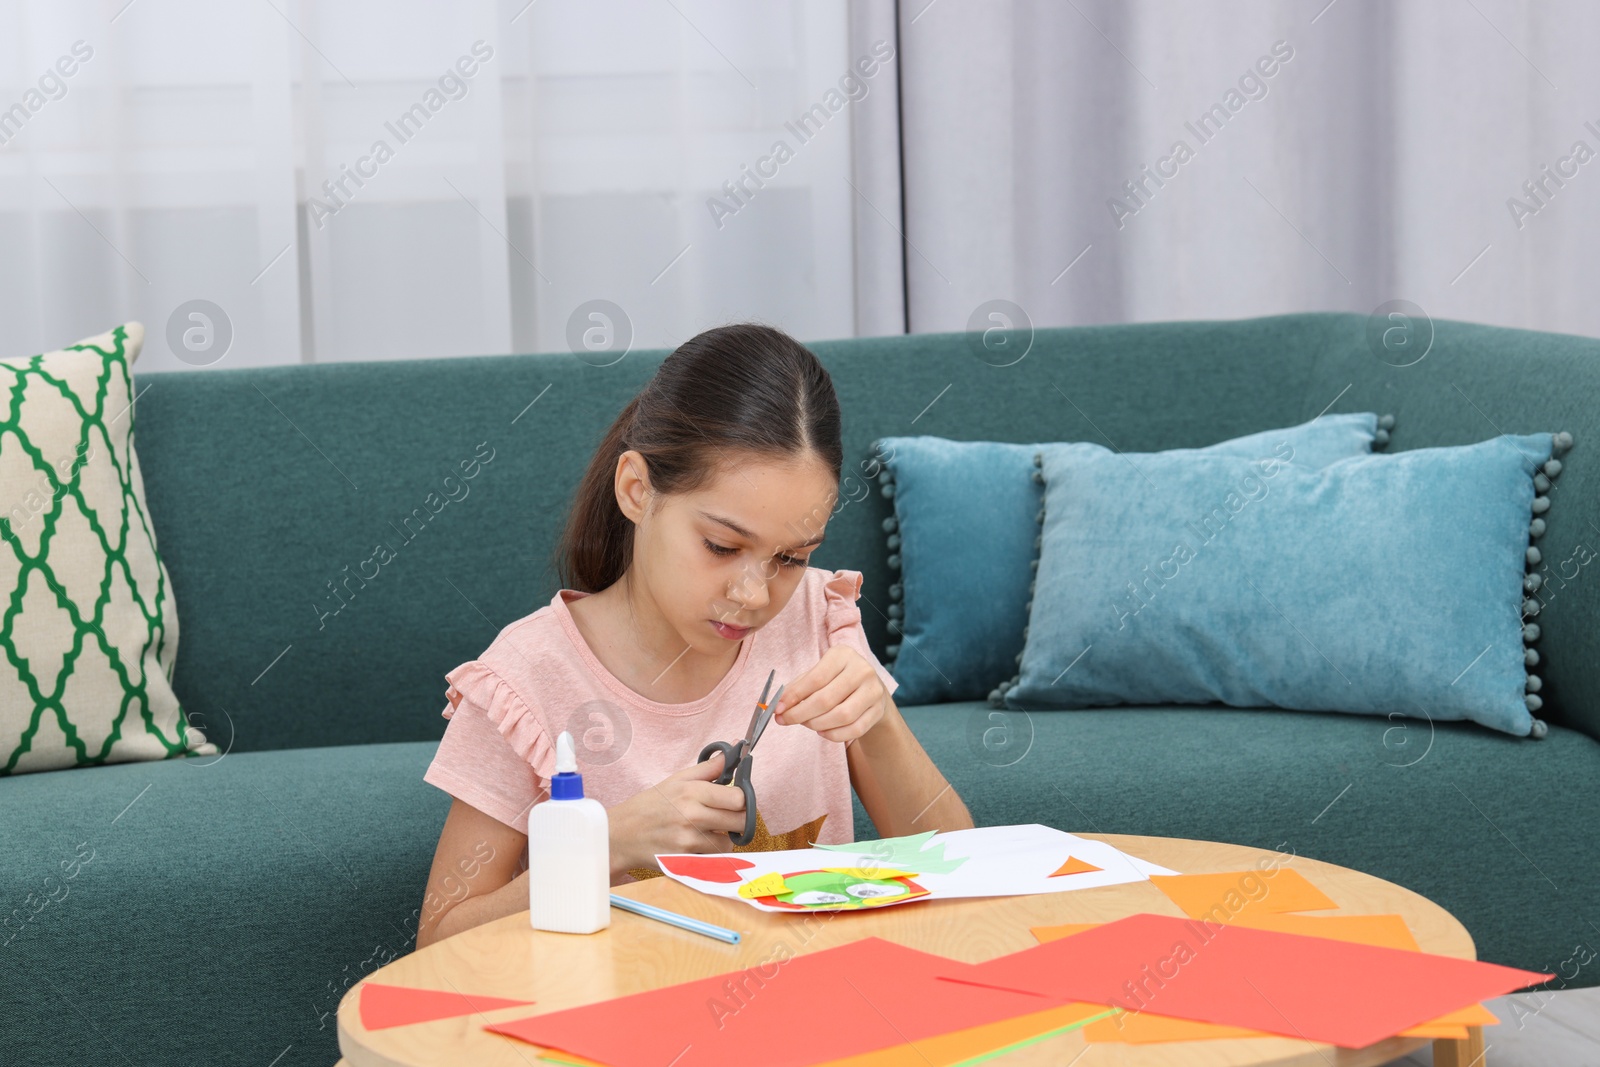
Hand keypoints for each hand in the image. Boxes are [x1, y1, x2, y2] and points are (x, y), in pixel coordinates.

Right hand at [607, 750, 747, 873]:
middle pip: (740, 821)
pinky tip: (696, 845)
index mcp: (692, 792)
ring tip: (706, 831)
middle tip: (725, 817)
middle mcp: (692, 816)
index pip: (738, 798)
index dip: (741, 799)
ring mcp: (689, 841)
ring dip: (723, 838)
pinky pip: (713, 859)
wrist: (621, 834)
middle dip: (737, 819)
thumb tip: (734, 750)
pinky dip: (709, 854)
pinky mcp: (685, 861)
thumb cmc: (650, 805)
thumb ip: (709, 768)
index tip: (734, 800)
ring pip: (728, 842)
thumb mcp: (677, 780)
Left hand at [771, 645, 886, 742]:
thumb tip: (780, 705)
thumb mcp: (819, 674)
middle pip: (826, 699)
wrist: (870, 688)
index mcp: (843, 655)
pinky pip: (854, 729)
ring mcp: (873, 691)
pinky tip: (822, 731)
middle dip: (801, 714)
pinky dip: (833, 735)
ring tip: (806, 724)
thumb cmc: (838, 680)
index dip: (794, 696)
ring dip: (817, 725)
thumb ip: (799, 687)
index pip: (815, 678)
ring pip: (841, 716)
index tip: (778, 709)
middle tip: (786, 720)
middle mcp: (862, 670)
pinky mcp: (878, 711)